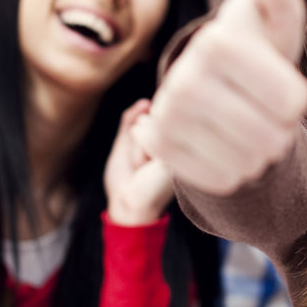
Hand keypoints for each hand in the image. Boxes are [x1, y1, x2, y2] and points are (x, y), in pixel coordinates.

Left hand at [104, 99, 174, 225]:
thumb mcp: (124, 143)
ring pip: (148, 123)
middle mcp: (180, 140)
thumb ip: (131, 119)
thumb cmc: (126, 179)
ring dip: (136, 147)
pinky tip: (145, 168)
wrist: (128, 204)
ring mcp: (182, 146)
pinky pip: (148, 134)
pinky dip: (139, 152)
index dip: (138, 132)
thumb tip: (145, 101)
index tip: (140, 155)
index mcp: (171, 139)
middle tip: (141, 163)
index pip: (152, 113)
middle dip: (136, 139)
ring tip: (143, 167)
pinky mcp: (178, 152)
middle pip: (148, 116)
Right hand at [144, 0, 306, 194]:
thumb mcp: (279, 9)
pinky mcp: (159, 146)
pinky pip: (219, 180)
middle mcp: (185, 76)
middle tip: (270, 111)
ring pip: (246, 163)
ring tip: (252, 126)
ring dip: (261, 151)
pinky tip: (229, 145)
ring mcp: (168, 113)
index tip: (291, 92)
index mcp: (221, 39)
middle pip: (270, 136)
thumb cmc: (260, 43)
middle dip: (282, 130)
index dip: (298, 103)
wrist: (217, 86)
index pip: (291, 101)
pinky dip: (236, 171)